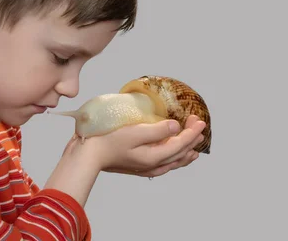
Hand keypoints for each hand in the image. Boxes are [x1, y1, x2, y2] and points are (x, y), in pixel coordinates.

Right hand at [85, 115, 205, 177]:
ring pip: (173, 161)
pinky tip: (171, 156)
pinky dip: (174, 157)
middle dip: (192, 139)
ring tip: (194, 147)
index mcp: (155, 157)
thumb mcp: (134, 132)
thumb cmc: (108, 141)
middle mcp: (153, 165)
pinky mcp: (138, 166)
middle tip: (198, 125)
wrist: (88, 155)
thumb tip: (175, 127)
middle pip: (180, 153)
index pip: (181, 143)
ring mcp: (146, 168)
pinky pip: (164, 163)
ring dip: (185, 151)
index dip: (192, 131)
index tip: (199, 119)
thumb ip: (157, 130)